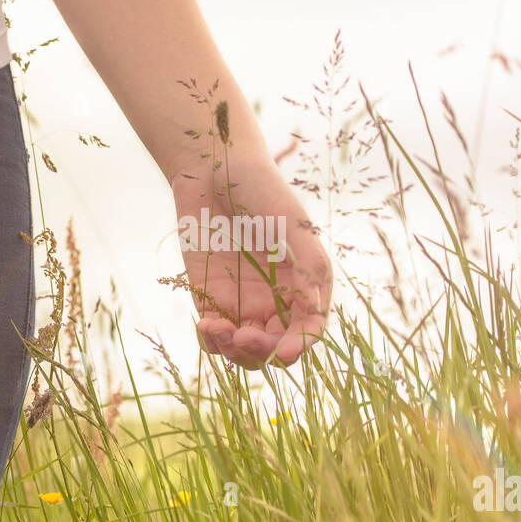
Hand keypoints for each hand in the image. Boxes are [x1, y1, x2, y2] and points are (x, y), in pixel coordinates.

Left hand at [171, 156, 331, 368]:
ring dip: (234, 351)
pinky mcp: (211, 300)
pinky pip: (215, 337)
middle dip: (261, 351)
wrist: (215, 169)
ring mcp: (243, 303)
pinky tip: (206, 325)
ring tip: (219, 329)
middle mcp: (277, 300)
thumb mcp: (291, 224)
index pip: (308, 328)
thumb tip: (314, 309)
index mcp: (304, 285)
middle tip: (242, 336)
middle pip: (275, 347)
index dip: (299, 345)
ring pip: (245, 350)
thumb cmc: (261, 191)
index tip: (283, 352)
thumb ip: (308, 265)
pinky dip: (211, 340)